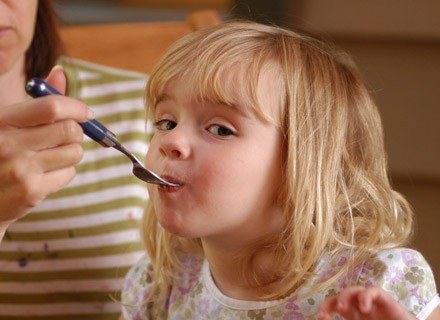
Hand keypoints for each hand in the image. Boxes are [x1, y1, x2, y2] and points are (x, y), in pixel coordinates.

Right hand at [0, 66, 91, 224]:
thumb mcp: (7, 124)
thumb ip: (36, 101)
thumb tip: (60, 73)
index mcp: (2, 121)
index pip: (51, 106)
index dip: (76, 107)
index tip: (86, 113)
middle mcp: (9, 144)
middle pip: (69, 130)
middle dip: (76, 132)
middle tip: (67, 137)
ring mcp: (20, 170)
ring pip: (74, 152)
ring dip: (71, 152)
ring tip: (52, 156)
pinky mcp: (31, 191)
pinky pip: (69, 173)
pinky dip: (64, 171)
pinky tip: (46, 174)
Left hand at [318, 286, 415, 319]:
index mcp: (355, 315)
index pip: (335, 305)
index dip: (325, 308)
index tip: (321, 318)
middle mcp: (361, 307)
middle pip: (341, 296)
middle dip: (330, 302)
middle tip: (324, 315)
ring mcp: (373, 302)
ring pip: (355, 289)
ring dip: (345, 296)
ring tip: (342, 308)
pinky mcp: (386, 300)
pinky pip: (373, 291)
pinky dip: (366, 296)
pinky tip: (364, 308)